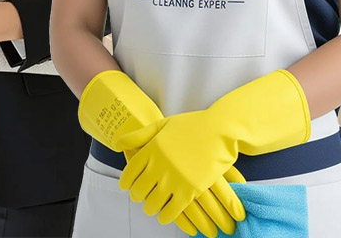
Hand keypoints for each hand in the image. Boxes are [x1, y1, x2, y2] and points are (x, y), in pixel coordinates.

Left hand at [117, 111, 244, 226]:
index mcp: (151, 148)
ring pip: (152, 205)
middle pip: (138, 192)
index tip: (129, 186)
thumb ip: (140, 135)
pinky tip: (166, 214)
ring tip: (154, 206)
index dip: (126, 183)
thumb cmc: (194, 125)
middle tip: (142, 196)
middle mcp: (159, 165)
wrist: (221, 130)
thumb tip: (118, 143)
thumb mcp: (164, 124)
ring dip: (151, 208)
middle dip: (138, 196)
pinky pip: (170, 213)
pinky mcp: (190, 190)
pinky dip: (165, 217)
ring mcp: (174, 179)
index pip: (129, 174)